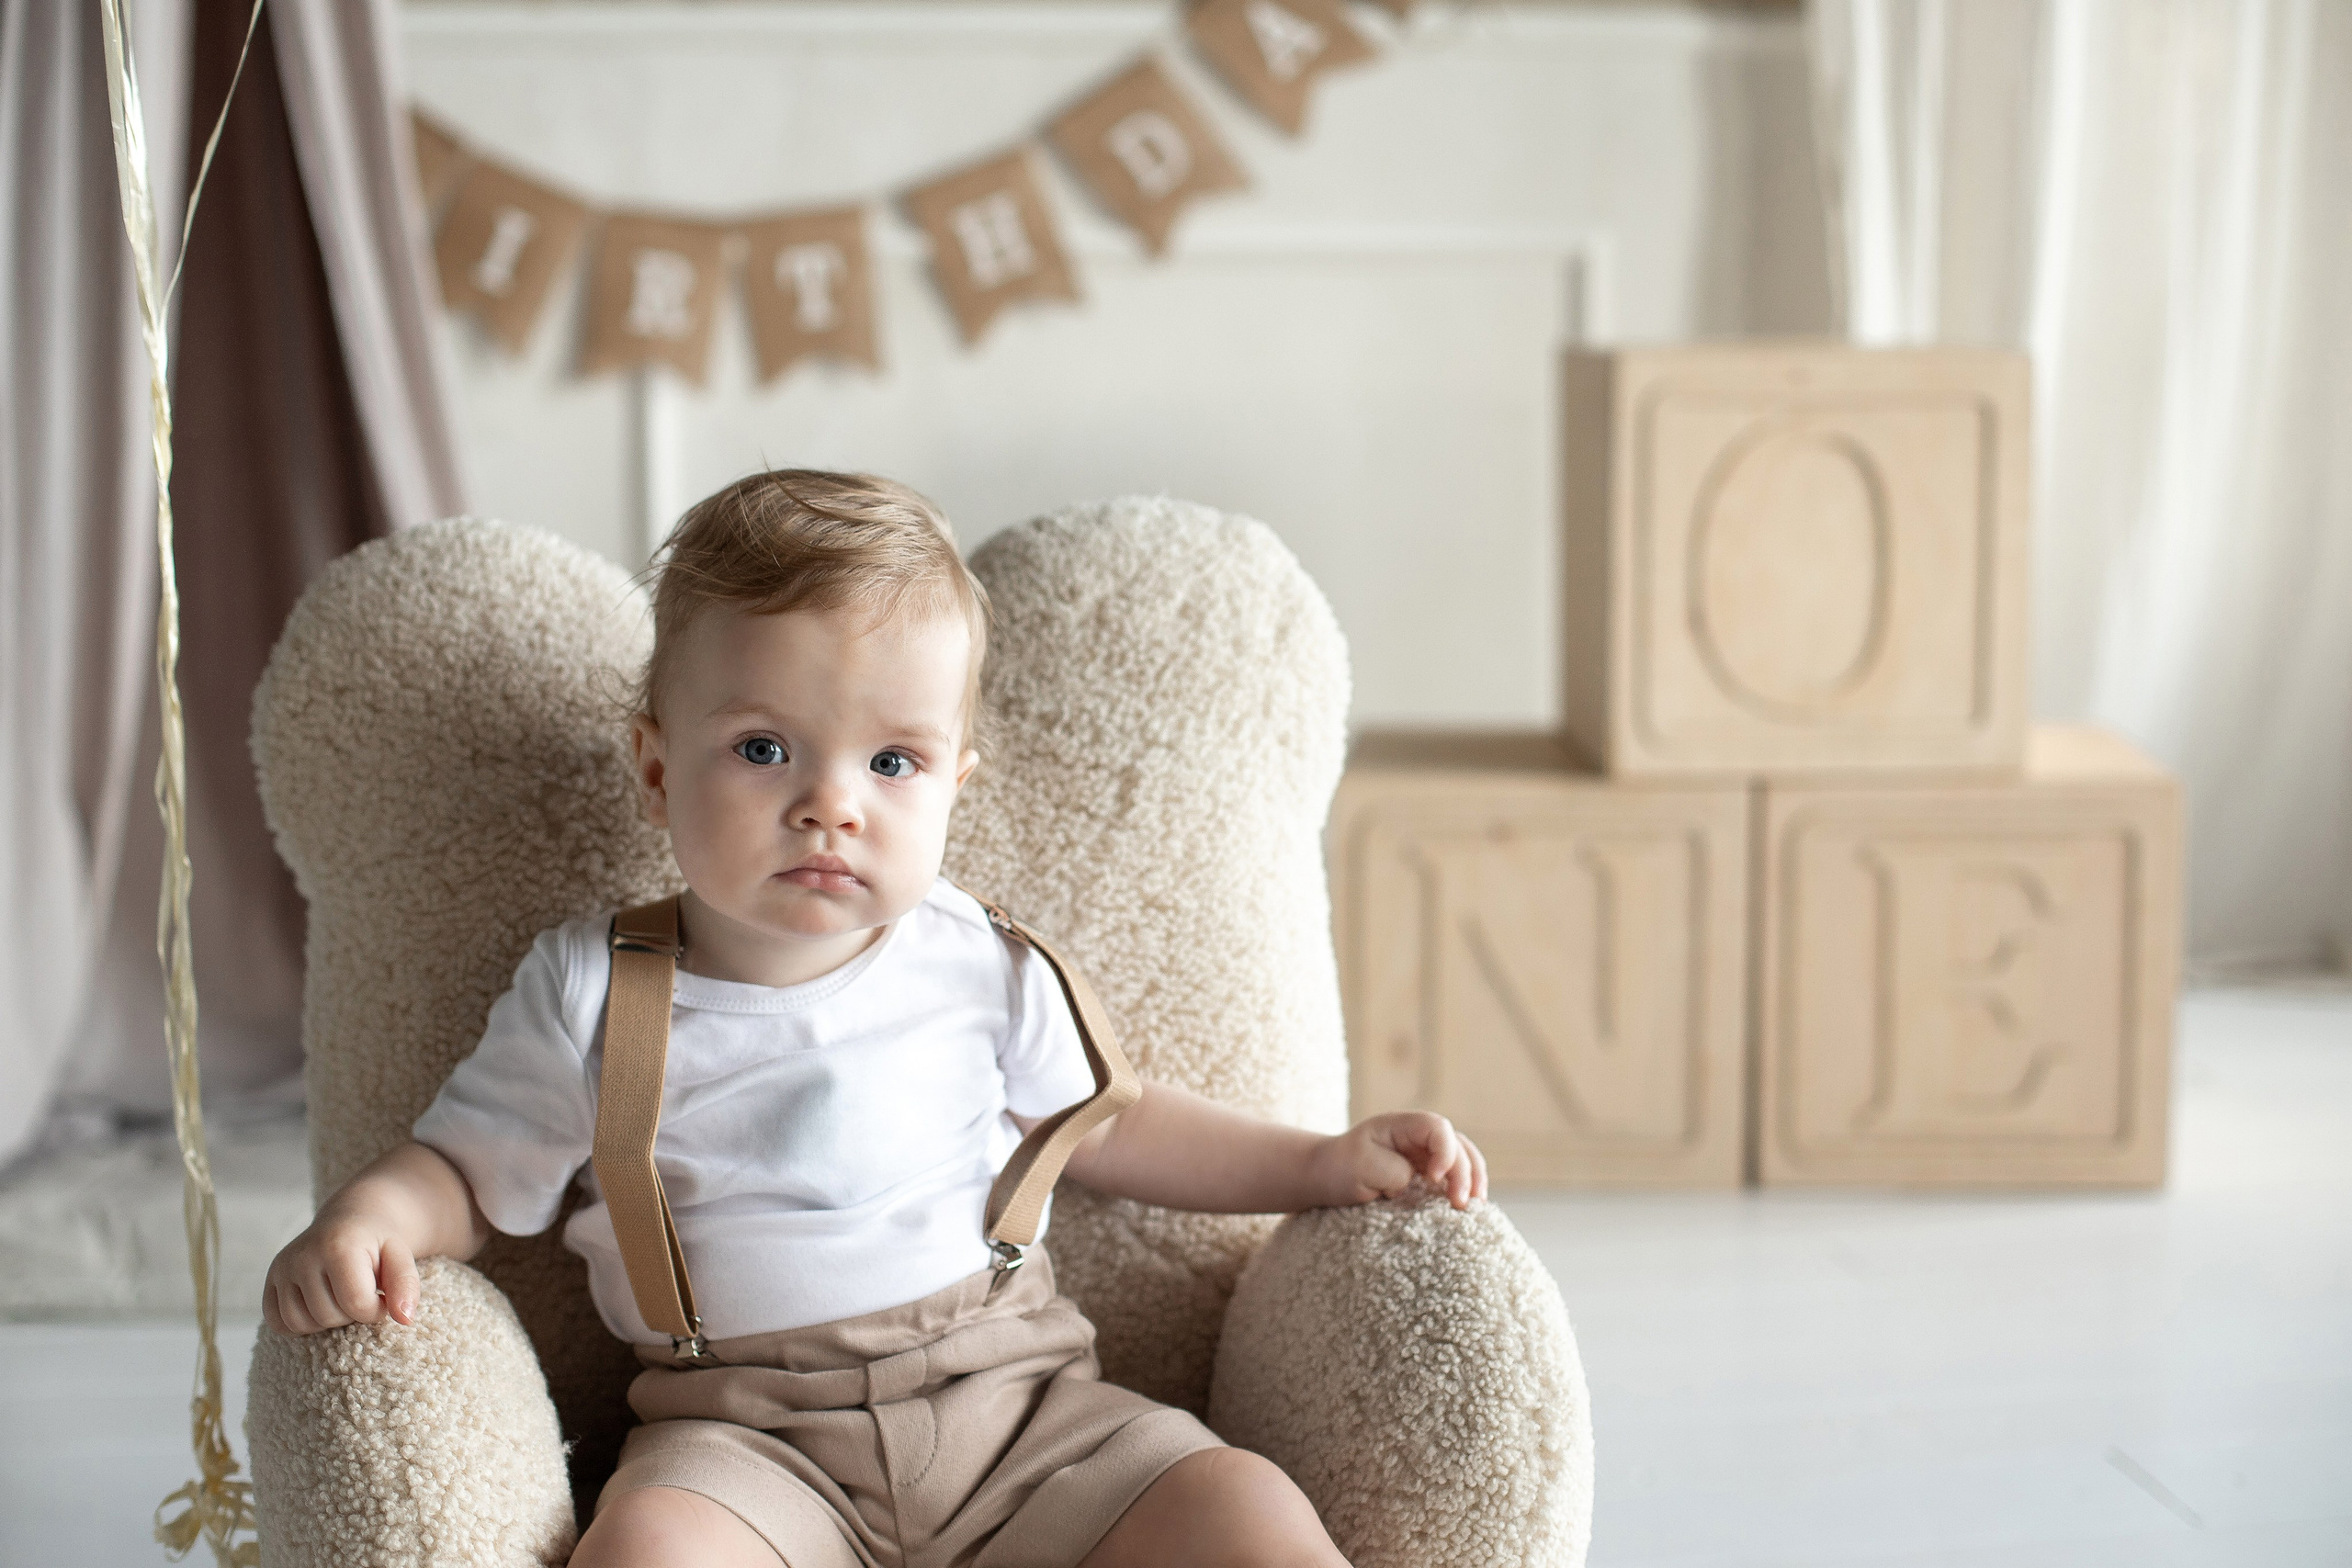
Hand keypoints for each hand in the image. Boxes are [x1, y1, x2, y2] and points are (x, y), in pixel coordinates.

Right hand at [262, 1205, 418, 1335]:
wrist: (352, 1220)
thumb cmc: (378, 1243)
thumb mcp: (400, 1256)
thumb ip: (406, 1285)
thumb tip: (405, 1319)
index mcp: (337, 1245)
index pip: (357, 1304)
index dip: (376, 1310)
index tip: (382, 1297)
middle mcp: (303, 1255)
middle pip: (328, 1317)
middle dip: (351, 1313)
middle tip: (360, 1291)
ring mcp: (282, 1268)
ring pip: (300, 1324)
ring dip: (326, 1320)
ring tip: (340, 1296)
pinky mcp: (269, 1280)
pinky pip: (279, 1324)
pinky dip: (300, 1323)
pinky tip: (319, 1304)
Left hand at [1311, 1112, 1487, 1210]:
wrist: (1325, 1176)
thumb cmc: (1340, 1166)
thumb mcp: (1364, 1166)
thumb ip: (1397, 1172)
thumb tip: (1421, 1185)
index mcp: (1403, 1125)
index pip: (1438, 1128)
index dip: (1445, 1152)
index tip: (1433, 1179)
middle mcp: (1419, 1137)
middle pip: (1458, 1145)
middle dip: (1465, 1173)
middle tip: (1461, 1203)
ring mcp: (1425, 1155)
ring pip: (1463, 1160)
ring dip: (1473, 1181)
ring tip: (1475, 1206)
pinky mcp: (1426, 1175)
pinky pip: (1453, 1178)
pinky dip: (1463, 1190)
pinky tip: (1466, 1209)